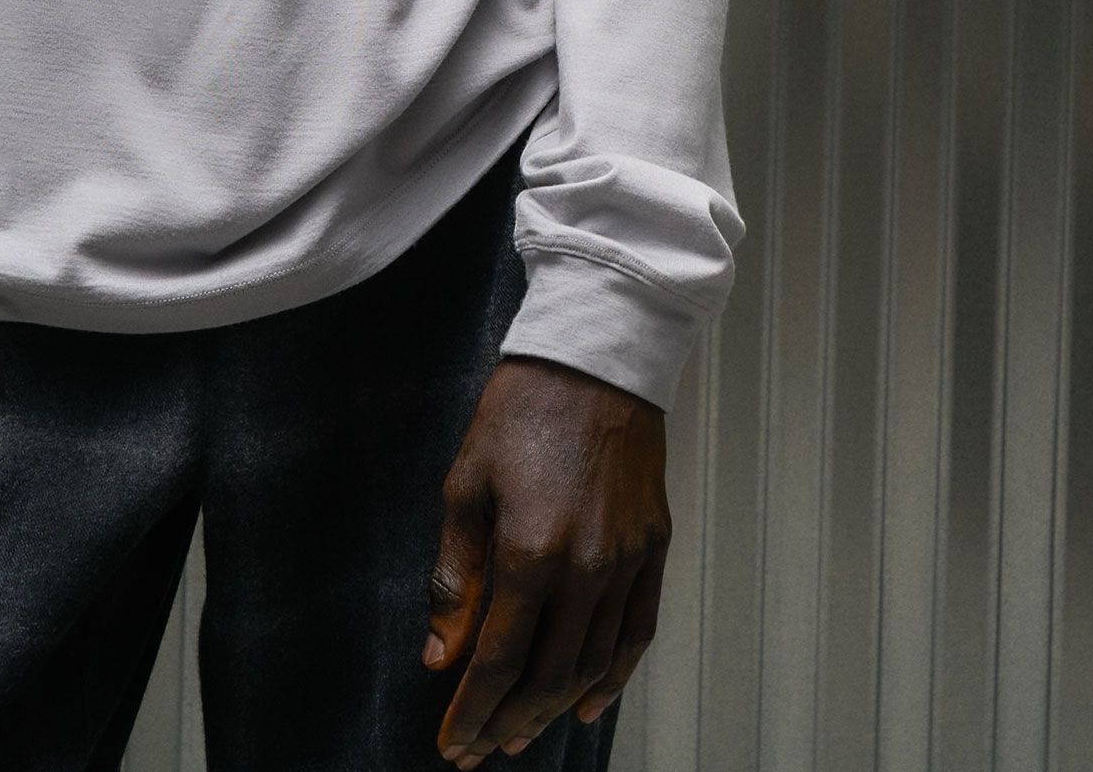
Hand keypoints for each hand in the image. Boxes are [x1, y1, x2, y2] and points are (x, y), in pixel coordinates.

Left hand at [423, 356, 669, 763]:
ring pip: (592, 665)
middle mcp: (585, 567)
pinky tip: (588, 706)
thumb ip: (453, 576)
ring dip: (554, 710)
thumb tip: (439, 654)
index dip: (471, 712)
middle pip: (546, 677)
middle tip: (480, 750)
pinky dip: (614, 678)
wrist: (593, 358)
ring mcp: (626, 560)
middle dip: (507, 722)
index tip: (451, 744)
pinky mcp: (653, 547)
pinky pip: (637, 633)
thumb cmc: (521, 411)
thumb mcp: (465, 484)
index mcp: (530, 552)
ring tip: (521, 734)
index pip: (496, 661)